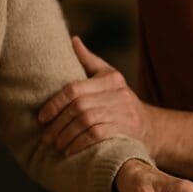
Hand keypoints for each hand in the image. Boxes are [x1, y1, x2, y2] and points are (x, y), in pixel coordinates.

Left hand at [39, 37, 151, 154]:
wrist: (151, 126)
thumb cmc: (119, 100)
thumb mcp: (108, 77)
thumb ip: (89, 61)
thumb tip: (72, 40)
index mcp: (110, 78)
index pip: (74, 89)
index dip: (54, 104)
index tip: (42, 117)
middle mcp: (118, 93)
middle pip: (79, 107)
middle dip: (58, 124)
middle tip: (46, 137)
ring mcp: (124, 112)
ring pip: (86, 122)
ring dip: (67, 135)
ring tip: (55, 144)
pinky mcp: (126, 130)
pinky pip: (97, 136)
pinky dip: (80, 144)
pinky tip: (70, 151)